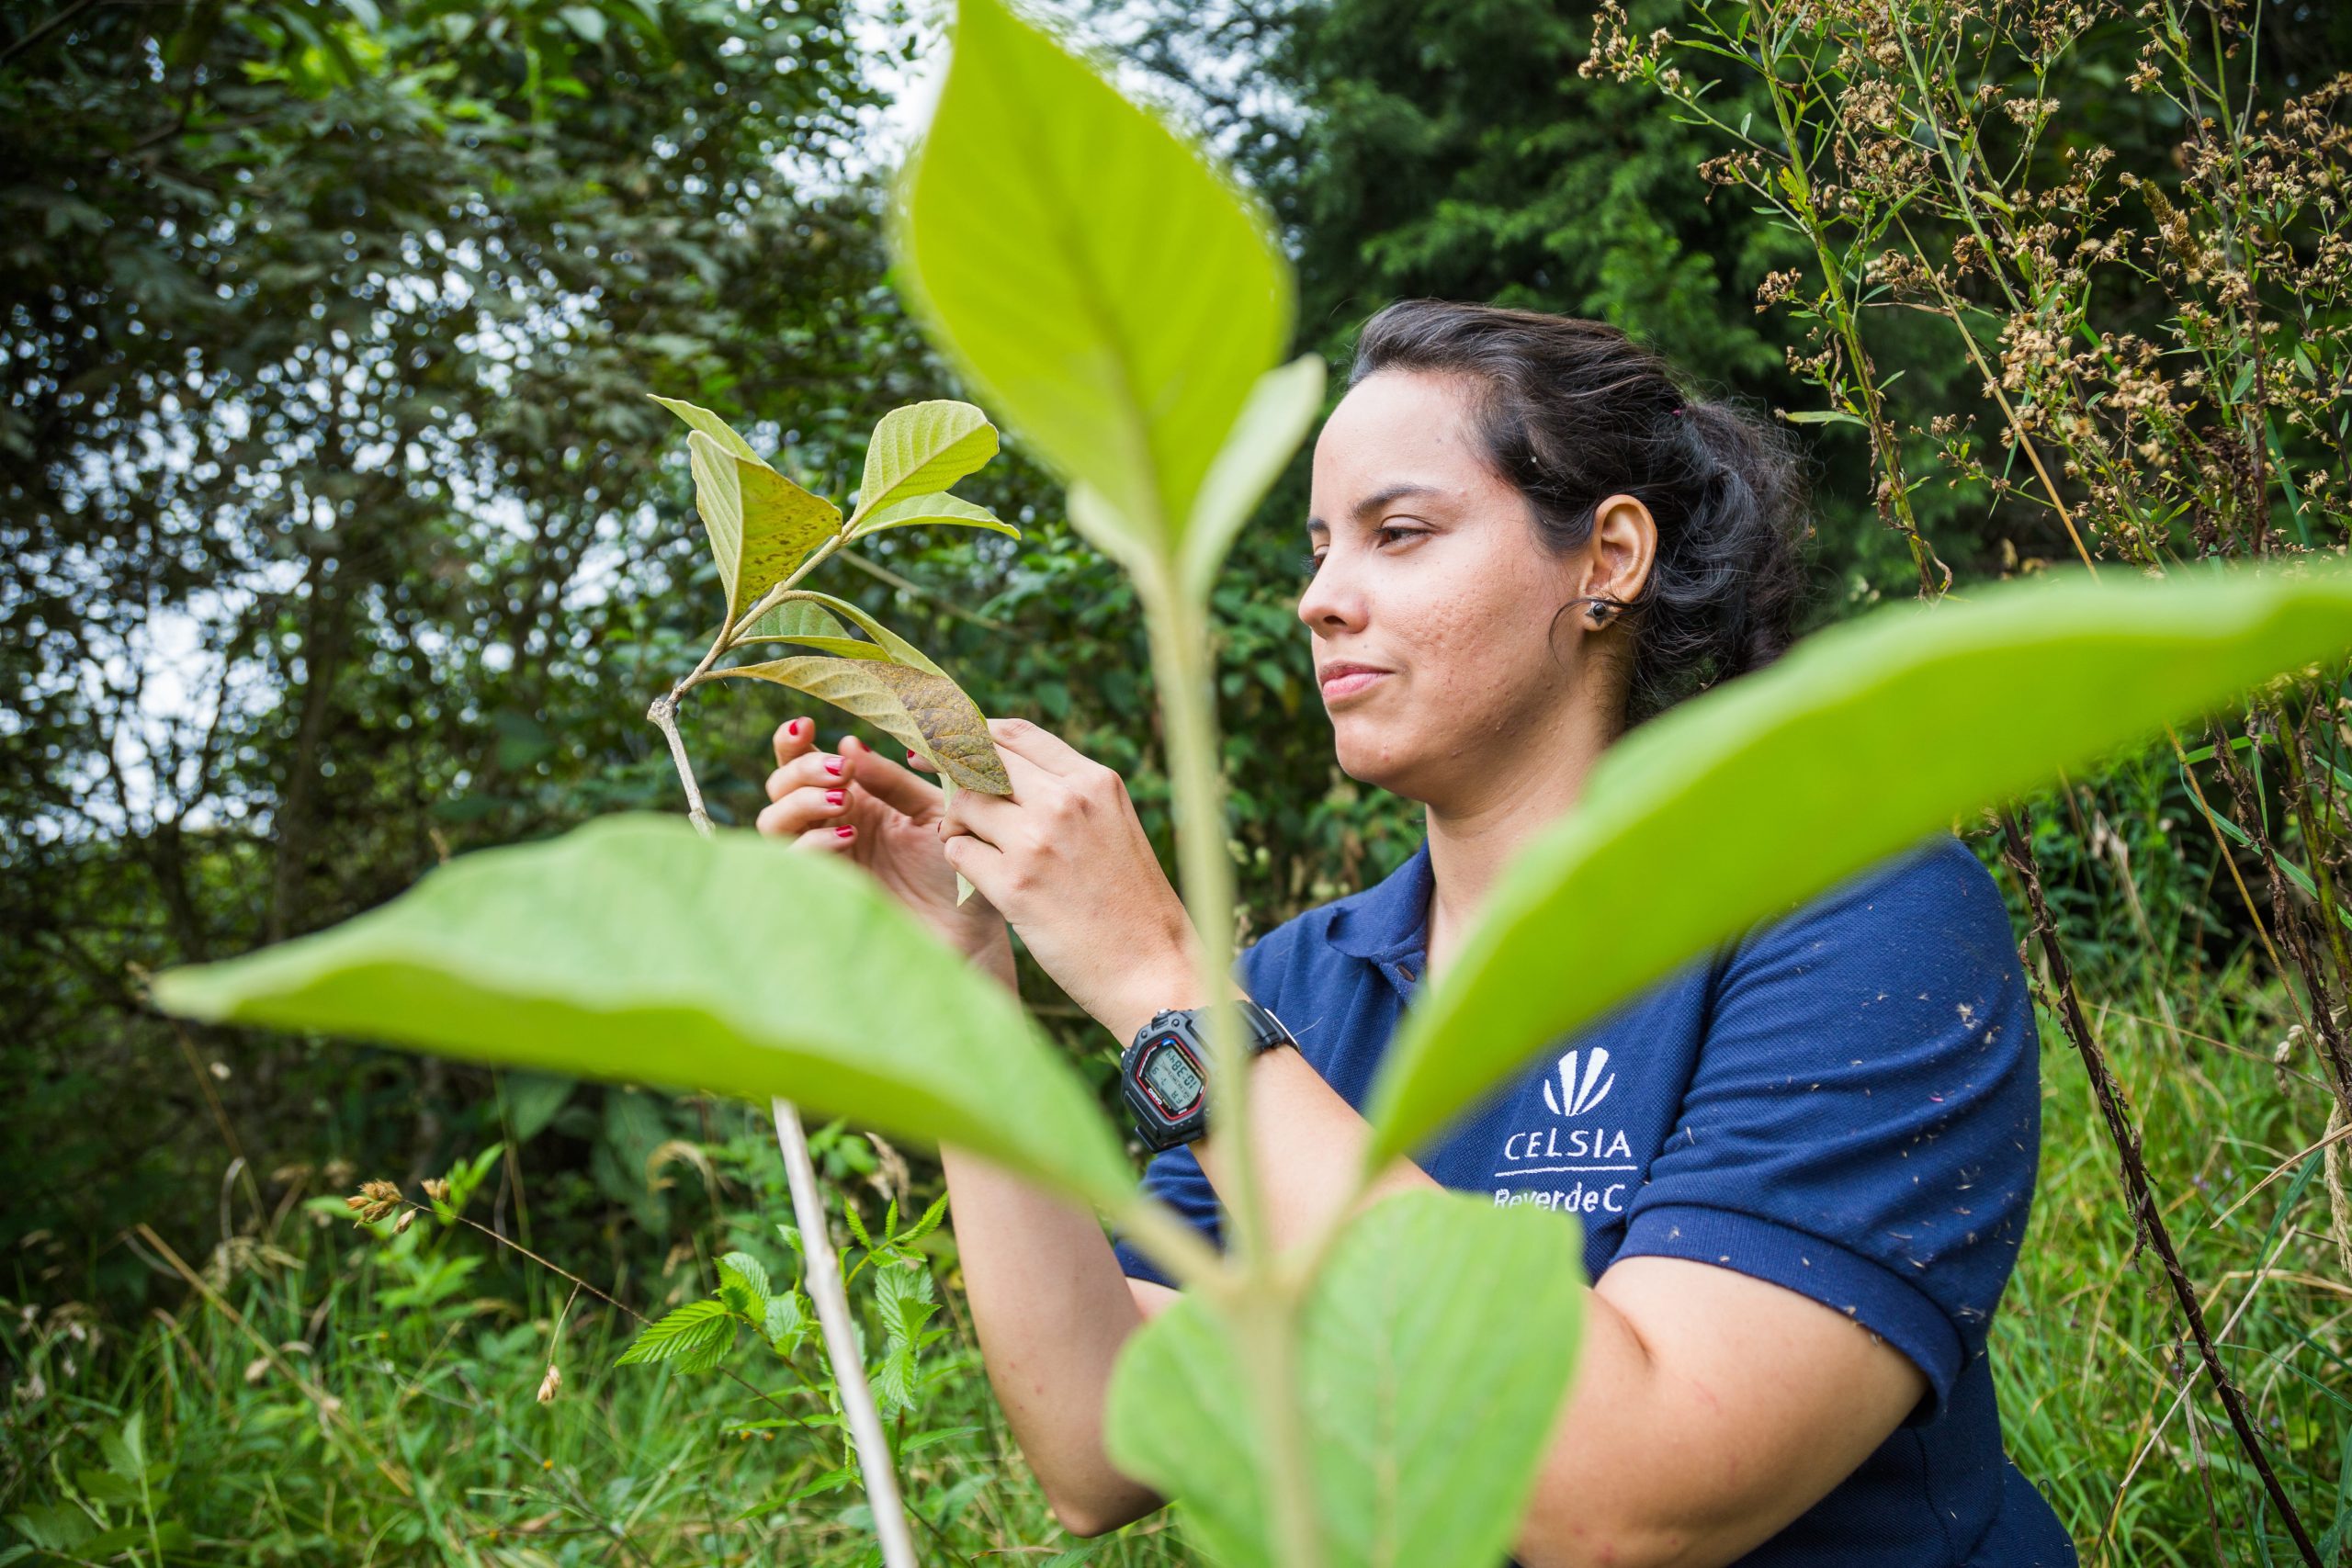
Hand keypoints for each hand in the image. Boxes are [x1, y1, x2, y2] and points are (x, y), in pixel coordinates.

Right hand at [757, 716, 1008, 963]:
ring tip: (843, 802)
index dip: (793, 741)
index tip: (808, 725)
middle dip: (802, 769)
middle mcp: (828, 825)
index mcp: (855, 797)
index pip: (804, 761)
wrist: (966, 933)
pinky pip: (790, 859)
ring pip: (772, 820)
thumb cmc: (954, 872)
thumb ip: (892, 780)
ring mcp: (821, 858)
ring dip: (801, 801)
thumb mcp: (931, 813)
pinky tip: (848, 836)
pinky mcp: (820, 890)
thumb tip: (848, 743)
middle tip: (842, 771)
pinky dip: (813, 841)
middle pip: (778, 785)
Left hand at [930, 718, 1201, 1038]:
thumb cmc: (1132, 906)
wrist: (1153, 969)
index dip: (971, 734)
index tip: (945, 742)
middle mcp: (1067, 801)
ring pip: (963, 804)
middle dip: (945, 767)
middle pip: (980, 760)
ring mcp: (1039, 840)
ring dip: (955, 825)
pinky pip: (958, 853)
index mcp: (1095, 782)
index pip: (1016, 734)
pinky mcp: (1015, 885)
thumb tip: (999, 772)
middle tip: (928, 781)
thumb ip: (1069, 797)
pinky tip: (983, 879)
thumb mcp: (1114, 829)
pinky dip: (961, 862)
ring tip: (971, 847)